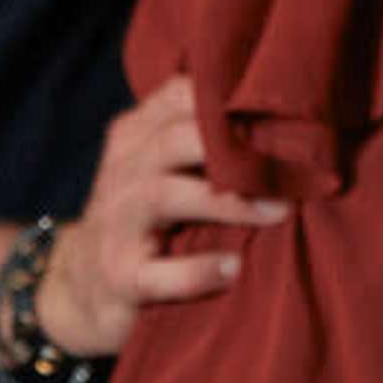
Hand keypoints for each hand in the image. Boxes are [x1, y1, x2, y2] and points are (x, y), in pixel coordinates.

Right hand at [33, 76, 285, 357]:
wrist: (81, 287)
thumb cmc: (147, 218)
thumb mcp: (166, 168)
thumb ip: (209, 138)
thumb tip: (296, 116)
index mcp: (138, 135)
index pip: (182, 96)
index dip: (234, 100)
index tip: (295, 109)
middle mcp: (124, 170)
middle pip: (175, 139)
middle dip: (237, 147)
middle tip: (300, 162)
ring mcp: (116, 223)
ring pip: (164, 196)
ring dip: (227, 202)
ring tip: (280, 212)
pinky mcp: (118, 276)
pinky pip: (154, 273)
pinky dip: (196, 271)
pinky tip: (234, 268)